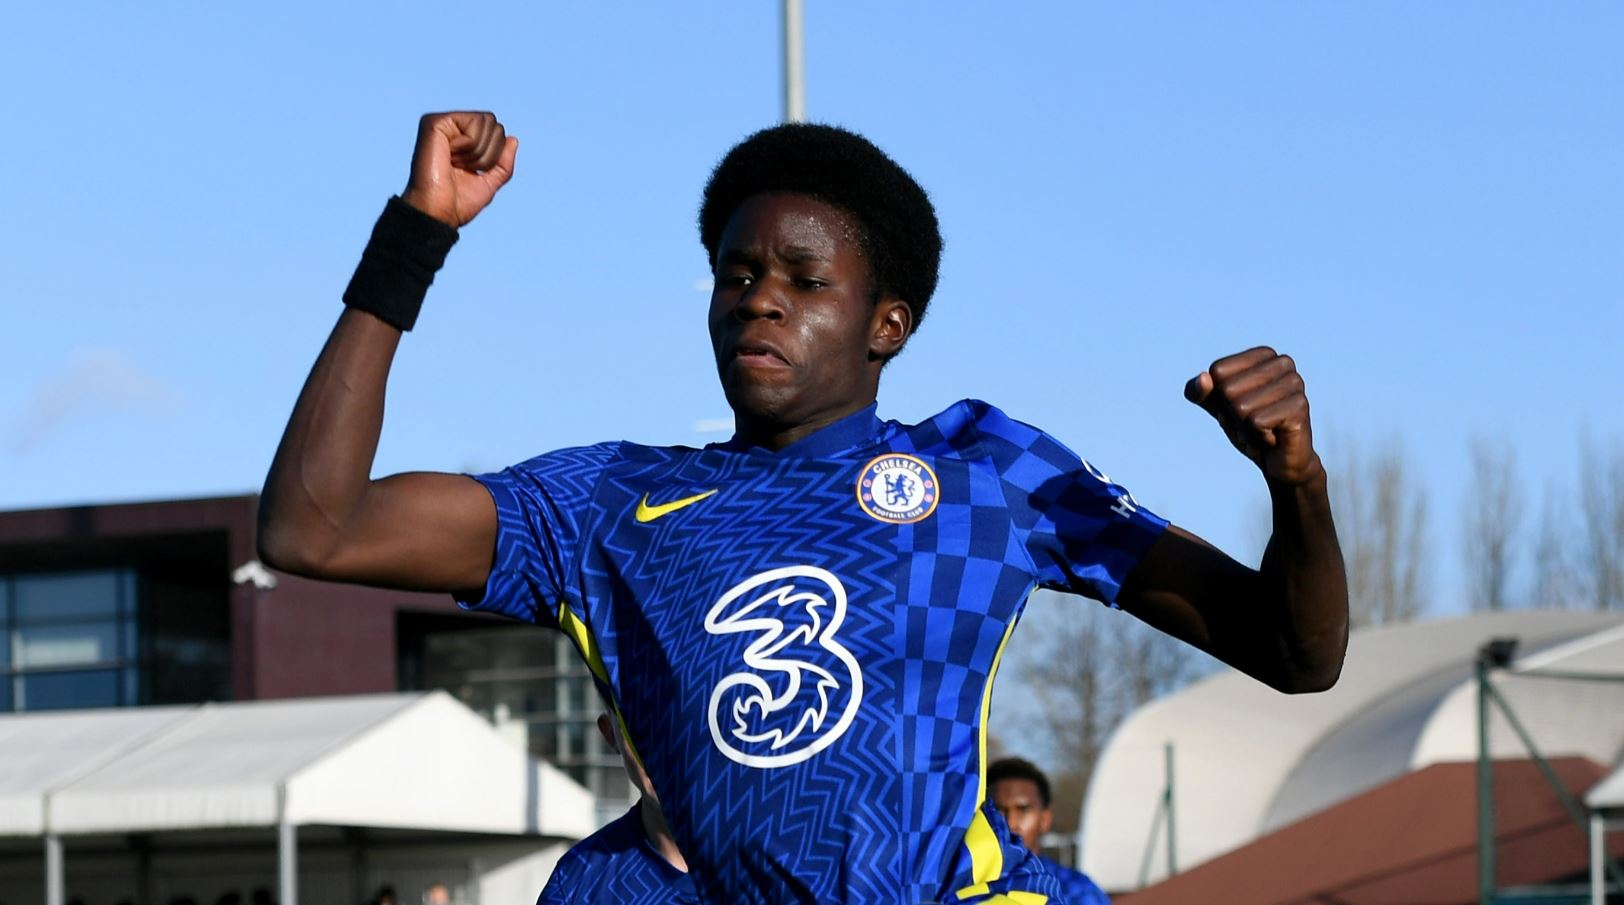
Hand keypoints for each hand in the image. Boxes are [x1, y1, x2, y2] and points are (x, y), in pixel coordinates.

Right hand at [400, 112, 517, 227]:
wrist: (438, 212)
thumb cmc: (457, 202)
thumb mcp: (489, 182)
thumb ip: (503, 163)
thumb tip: (513, 139)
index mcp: (461, 139)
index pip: (497, 131)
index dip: (494, 156)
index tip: (471, 172)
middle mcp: (451, 127)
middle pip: (494, 124)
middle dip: (488, 154)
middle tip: (462, 168)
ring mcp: (443, 123)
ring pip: (488, 122)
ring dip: (478, 152)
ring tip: (455, 164)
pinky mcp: (436, 122)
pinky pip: (475, 123)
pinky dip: (470, 146)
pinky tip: (449, 156)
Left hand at [1185, 346, 1322, 485]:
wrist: (1279, 461)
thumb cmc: (1248, 427)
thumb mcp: (1217, 407)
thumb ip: (1199, 392)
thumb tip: (1203, 379)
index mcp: (1264, 354)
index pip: (1217, 372)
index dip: (1221, 397)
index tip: (1241, 407)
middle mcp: (1282, 363)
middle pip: (1227, 390)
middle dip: (1233, 415)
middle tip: (1253, 423)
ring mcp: (1295, 383)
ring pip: (1240, 407)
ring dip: (1244, 428)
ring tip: (1263, 430)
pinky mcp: (1300, 407)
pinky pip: (1255, 422)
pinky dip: (1256, 438)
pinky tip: (1272, 439)